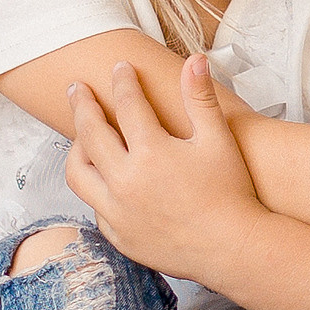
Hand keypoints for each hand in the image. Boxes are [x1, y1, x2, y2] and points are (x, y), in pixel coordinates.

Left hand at [65, 55, 271, 281]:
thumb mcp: (218, 140)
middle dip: (82, 105)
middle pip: (90, 133)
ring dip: (76, 149)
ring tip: (81, 136)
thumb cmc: (230, 193)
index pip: (128, 105)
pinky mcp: (119, 235)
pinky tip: (103, 179)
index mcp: (151, 153)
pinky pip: (94, 206)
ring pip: (79, 173)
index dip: (123, 82)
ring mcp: (118, 211)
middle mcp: (126, 181)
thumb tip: (195, 59)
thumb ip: (200, 98)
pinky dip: (95, 188)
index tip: (120, 68)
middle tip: (78, 89)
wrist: (232, 249)